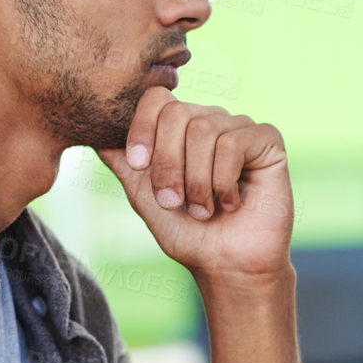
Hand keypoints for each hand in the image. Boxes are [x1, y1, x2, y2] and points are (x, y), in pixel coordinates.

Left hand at [97, 88, 293, 282]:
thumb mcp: (143, 194)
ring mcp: (240, 127)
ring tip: (203, 210)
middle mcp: (210, 120)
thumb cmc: (186, 232)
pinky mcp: (267, 140)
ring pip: (204, 130)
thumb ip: (122, 161)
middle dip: (168, 164)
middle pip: (177, 112)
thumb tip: (95, 133)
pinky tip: (231, 203)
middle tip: (173, 201)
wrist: (224, 264)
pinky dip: (223, 183)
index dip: (142, 127)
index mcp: (180, 128)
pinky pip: (233, 144)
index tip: (138, 165)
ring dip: (196, 181)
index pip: (156, 98)